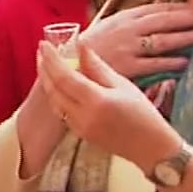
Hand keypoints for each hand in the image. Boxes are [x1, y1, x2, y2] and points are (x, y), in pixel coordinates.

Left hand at [38, 43, 178, 167]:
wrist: (150, 147)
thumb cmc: (143, 114)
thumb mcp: (123, 85)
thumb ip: (98, 67)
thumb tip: (81, 47)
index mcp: (96, 101)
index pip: (65, 76)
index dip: (52, 59)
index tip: (44, 44)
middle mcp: (83, 116)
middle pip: (54, 89)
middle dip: (45, 68)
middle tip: (42, 51)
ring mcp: (80, 127)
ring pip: (55, 101)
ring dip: (48, 82)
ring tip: (47, 65)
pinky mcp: (80, 134)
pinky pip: (61, 111)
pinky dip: (57, 95)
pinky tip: (60, 85)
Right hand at [79, 3, 192, 79]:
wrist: (67, 67)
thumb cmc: (91, 48)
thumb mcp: (109, 27)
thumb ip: (131, 22)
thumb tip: (156, 18)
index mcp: (124, 17)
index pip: (157, 9)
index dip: (181, 8)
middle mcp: (127, 30)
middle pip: (164, 21)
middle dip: (188, 18)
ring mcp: (128, 48)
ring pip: (162, 41)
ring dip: (184, 37)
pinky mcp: (127, 68)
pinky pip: (154, 64)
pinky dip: (171, 62)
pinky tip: (186, 61)